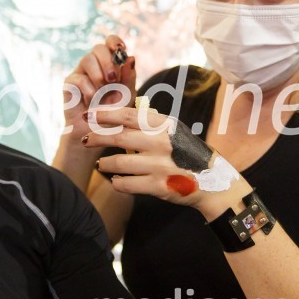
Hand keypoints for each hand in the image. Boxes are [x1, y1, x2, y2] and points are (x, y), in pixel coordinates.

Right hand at [62, 35, 135, 141]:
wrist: (97, 133)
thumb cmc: (114, 113)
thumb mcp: (127, 95)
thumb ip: (129, 77)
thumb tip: (131, 57)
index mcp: (109, 63)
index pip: (110, 42)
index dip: (114, 41)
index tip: (121, 49)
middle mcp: (94, 65)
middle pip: (98, 48)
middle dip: (107, 61)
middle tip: (113, 79)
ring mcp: (80, 73)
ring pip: (86, 60)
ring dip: (98, 75)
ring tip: (103, 91)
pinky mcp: (69, 85)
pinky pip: (78, 79)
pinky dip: (89, 90)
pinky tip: (92, 102)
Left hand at [82, 107, 251, 219]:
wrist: (213, 180)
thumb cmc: (188, 152)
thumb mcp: (174, 131)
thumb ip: (151, 122)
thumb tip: (122, 112)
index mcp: (164, 125)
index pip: (127, 115)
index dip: (105, 114)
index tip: (89, 114)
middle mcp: (161, 143)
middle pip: (118, 137)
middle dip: (96, 138)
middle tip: (85, 140)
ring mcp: (159, 165)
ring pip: (118, 163)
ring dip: (104, 164)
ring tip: (99, 164)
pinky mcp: (158, 186)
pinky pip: (126, 184)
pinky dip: (117, 182)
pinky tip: (115, 180)